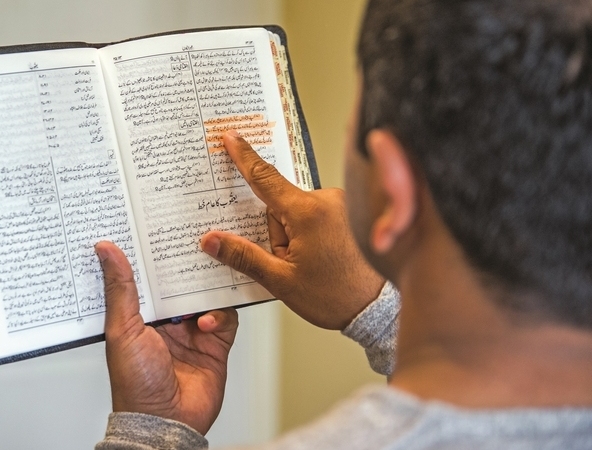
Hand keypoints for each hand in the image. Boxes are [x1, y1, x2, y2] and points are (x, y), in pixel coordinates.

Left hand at [96, 241, 238, 435]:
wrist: (165, 422)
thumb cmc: (135, 385)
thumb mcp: (122, 330)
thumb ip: (120, 289)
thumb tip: (106, 250)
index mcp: (141, 314)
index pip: (148, 275)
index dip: (151, 253)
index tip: (155, 227)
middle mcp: (167, 319)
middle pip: (181, 281)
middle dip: (187, 264)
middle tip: (195, 241)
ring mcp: (192, 330)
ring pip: (207, 294)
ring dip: (207, 287)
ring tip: (207, 276)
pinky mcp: (215, 343)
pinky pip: (226, 318)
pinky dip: (219, 315)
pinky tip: (206, 323)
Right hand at [200, 131, 384, 329]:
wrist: (379, 310)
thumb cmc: (337, 296)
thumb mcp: (281, 281)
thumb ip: (244, 256)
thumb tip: (212, 240)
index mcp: (308, 212)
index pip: (265, 178)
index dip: (244, 158)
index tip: (231, 138)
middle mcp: (329, 200)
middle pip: (281, 206)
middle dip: (279, 233)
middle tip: (293, 264)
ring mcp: (344, 205)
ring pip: (300, 213)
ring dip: (298, 236)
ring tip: (314, 266)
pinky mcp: (353, 213)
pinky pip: (319, 216)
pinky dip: (315, 234)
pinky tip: (325, 258)